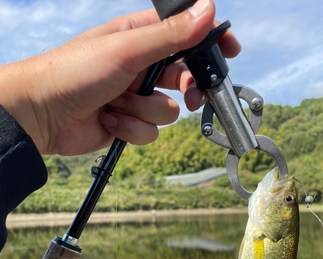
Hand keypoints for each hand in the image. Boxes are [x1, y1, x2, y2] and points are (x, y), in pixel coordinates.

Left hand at [0, 0, 240, 155]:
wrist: (42, 115)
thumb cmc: (74, 72)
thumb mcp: (126, 49)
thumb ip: (169, 36)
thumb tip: (207, 11)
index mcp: (140, 37)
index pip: (185, 35)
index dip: (208, 44)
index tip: (230, 53)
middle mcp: (141, 66)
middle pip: (185, 78)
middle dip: (186, 89)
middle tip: (191, 95)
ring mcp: (135, 96)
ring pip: (168, 110)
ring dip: (144, 111)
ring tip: (117, 104)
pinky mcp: (129, 123)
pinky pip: (150, 132)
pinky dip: (132, 128)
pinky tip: (110, 120)